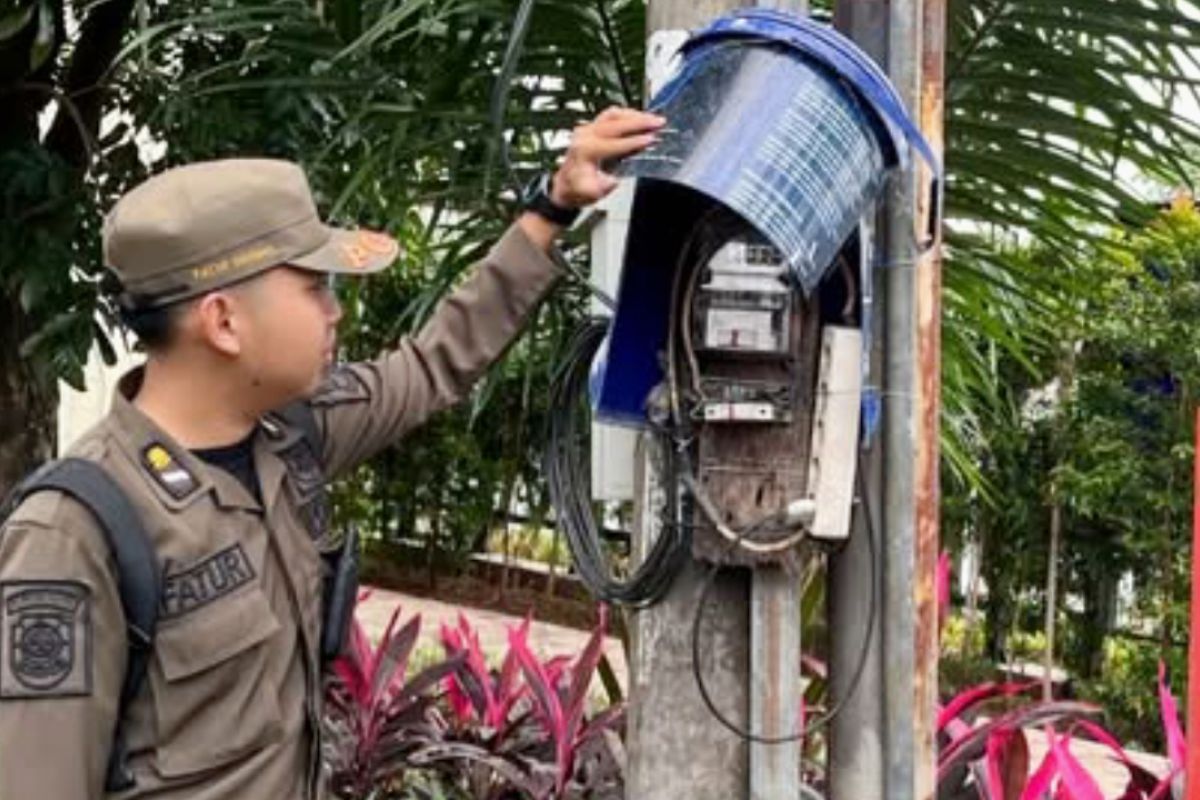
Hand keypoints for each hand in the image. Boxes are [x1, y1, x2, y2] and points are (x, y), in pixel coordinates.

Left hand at [550, 107, 665, 207]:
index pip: (615, 143)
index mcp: (586, 151)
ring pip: (613, 114)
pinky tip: (638, 117)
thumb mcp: (590, 193)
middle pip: (616, 123)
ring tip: (652, 117)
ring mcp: (586, 129)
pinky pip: (609, 115)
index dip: (635, 141)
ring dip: (634, 115)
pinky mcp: (590, 127)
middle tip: (659, 122)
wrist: (564, 187)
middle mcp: (585, 136)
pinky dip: (626, 114)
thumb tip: (614, 178)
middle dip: (640, 122)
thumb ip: (602, 185)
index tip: (651, 139)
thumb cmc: (577, 190)